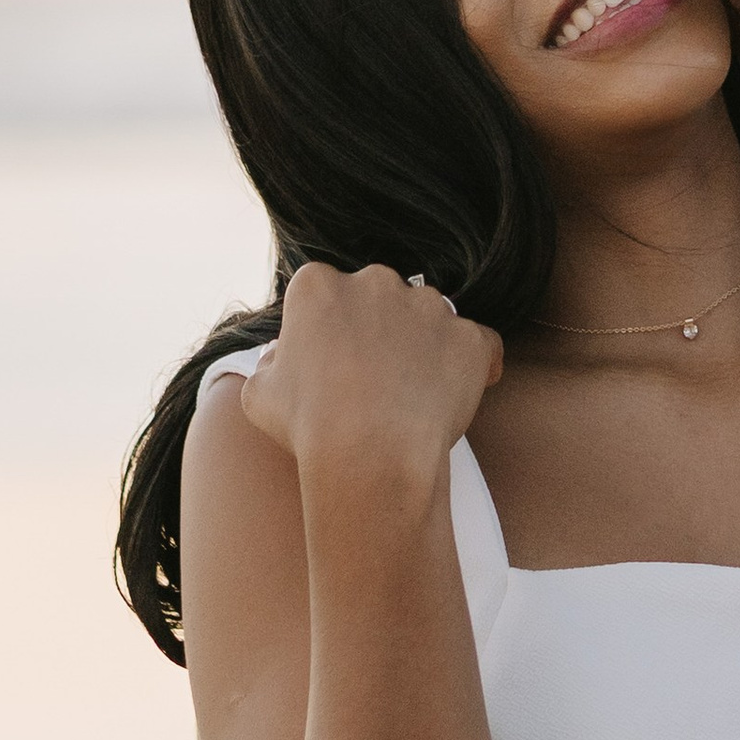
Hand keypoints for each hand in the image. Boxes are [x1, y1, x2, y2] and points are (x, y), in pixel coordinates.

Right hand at [240, 259, 501, 475]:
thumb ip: (270, 364)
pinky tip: (460, 393)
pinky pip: (479, 344)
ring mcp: (428, 306)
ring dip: (424, 346)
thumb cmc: (310, 428)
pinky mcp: (469, 337)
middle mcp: (375, 281)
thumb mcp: (260, 394)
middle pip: (380, 298)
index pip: (327, 293)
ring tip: (413, 397)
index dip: (331, 329)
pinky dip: (473, 365)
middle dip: (380, 331)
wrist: (372, 457)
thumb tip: (281, 358)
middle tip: (375, 381)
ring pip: (428, 318)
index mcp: (318, 286)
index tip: (335, 362)